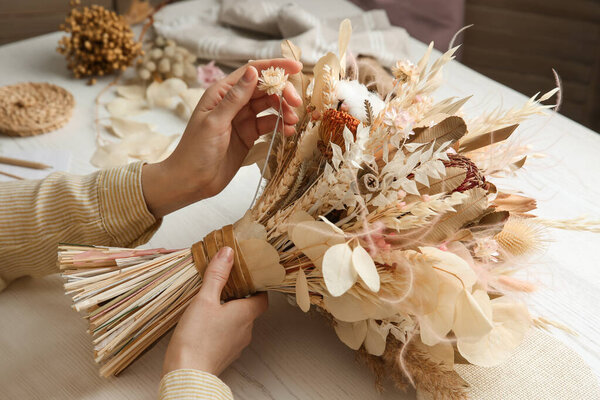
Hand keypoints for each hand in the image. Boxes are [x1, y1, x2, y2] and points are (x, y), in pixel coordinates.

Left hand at [142, 59, 302, 217]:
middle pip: (264, 89)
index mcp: (221, 93)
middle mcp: (233, 102)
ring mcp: (242, 119)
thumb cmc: (195, 150)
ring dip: (284, 110)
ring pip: (269, 107)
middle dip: (283, 93)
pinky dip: (280, 126)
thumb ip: (235, 97)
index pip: (251, 72)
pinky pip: (269, 125)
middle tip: (297, 103)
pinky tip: (288, 131)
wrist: (191, 181)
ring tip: (293, 121)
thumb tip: (253, 71)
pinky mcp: (249, 135)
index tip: (296, 67)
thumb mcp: (215, 122)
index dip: (274, 67)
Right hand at [162, 246, 268, 375]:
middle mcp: (246, 331)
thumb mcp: (205, 299)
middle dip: (239, 297)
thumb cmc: (196, 338)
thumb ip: (217, 275)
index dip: (258, 286)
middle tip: (224, 285)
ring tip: (211, 303)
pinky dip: (220, 327)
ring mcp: (236, 345)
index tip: (248, 277)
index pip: (263, 298)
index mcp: (246, 314)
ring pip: (238, 323)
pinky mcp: (224, 355)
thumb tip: (228, 253)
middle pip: (250, 309)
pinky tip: (204, 324)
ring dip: (228, 313)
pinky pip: (227, 336)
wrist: (186, 374)